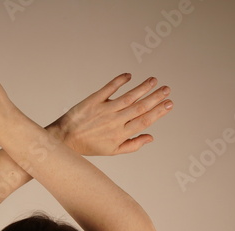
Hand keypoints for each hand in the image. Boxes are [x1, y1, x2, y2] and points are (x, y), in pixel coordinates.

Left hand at [47, 74, 172, 155]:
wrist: (65, 139)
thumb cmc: (89, 145)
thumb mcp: (112, 151)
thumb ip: (133, 145)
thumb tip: (151, 137)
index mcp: (121, 135)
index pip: (144, 121)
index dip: (159, 112)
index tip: (170, 103)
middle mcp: (114, 122)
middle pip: (139, 108)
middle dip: (155, 98)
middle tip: (167, 89)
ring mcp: (104, 110)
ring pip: (128, 97)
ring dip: (142, 87)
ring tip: (153, 80)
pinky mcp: (93, 101)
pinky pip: (108, 88)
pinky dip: (119, 81)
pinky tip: (128, 75)